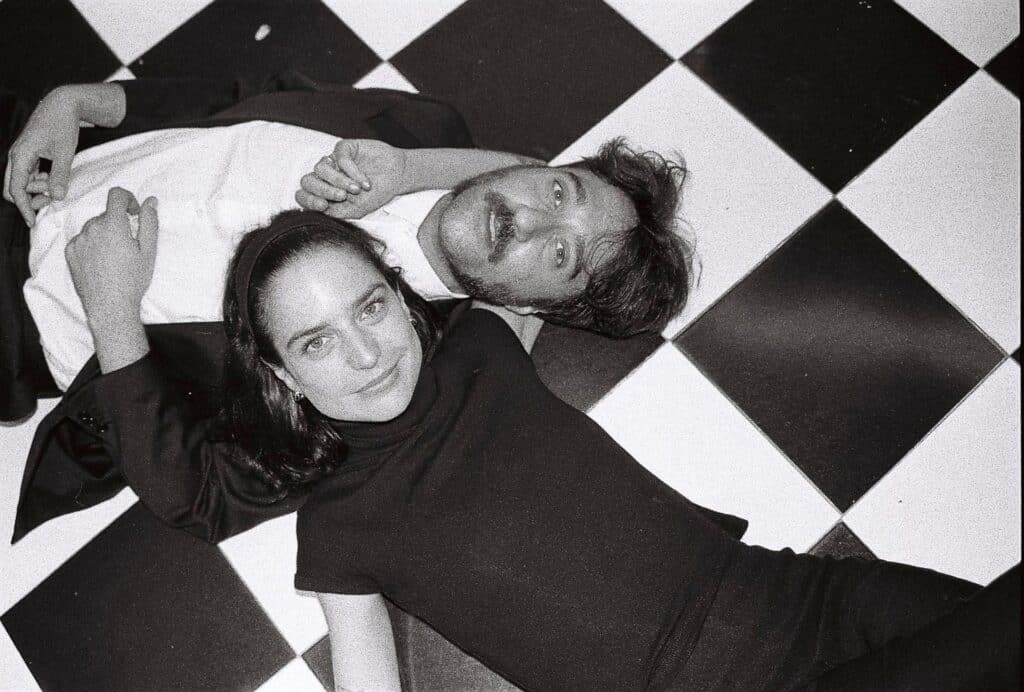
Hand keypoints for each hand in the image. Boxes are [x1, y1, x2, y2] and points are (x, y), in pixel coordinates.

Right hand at [4, 86, 81, 225]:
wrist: (63, 103)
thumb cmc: (63, 124)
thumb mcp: (64, 152)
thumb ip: (60, 176)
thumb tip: (56, 197)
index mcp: (20, 156)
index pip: (16, 189)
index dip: (24, 208)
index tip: (33, 222)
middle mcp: (17, 156)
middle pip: (13, 188)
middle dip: (30, 199)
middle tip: (52, 201)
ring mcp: (22, 155)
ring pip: (22, 182)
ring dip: (37, 189)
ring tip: (57, 185)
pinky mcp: (30, 154)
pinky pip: (29, 174)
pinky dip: (40, 181)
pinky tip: (54, 179)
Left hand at [65, 188, 158, 325]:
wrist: (110, 306)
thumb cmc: (133, 280)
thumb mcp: (148, 250)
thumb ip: (149, 222)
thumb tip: (151, 201)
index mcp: (112, 225)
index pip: (116, 195)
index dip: (128, 199)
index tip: (134, 212)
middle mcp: (92, 228)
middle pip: (106, 214)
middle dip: (118, 222)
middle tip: (129, 245)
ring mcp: (78, 240)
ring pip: (94, 226)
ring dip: (105, 233)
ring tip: (115, 256)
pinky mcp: (70, 252)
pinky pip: (82, 239)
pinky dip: (92, 244)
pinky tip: (101, 262)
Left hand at [295, 139, 407, 218]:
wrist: (396, 178)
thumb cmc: (375, 195)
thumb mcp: (356, 211)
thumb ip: (335, 212)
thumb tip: (319, 210)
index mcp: (323, 192)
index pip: (303, 195)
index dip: (308, 200)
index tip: (323, 205)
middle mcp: (325, 176)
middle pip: (307, 181)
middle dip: (322, 190)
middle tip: (342, 196)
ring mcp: (333, 161)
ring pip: (320, 168)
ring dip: (338, 180)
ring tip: (356, 189)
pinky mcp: (344, 148)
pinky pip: (339, 157)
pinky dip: (352, 171)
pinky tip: (364, 182)